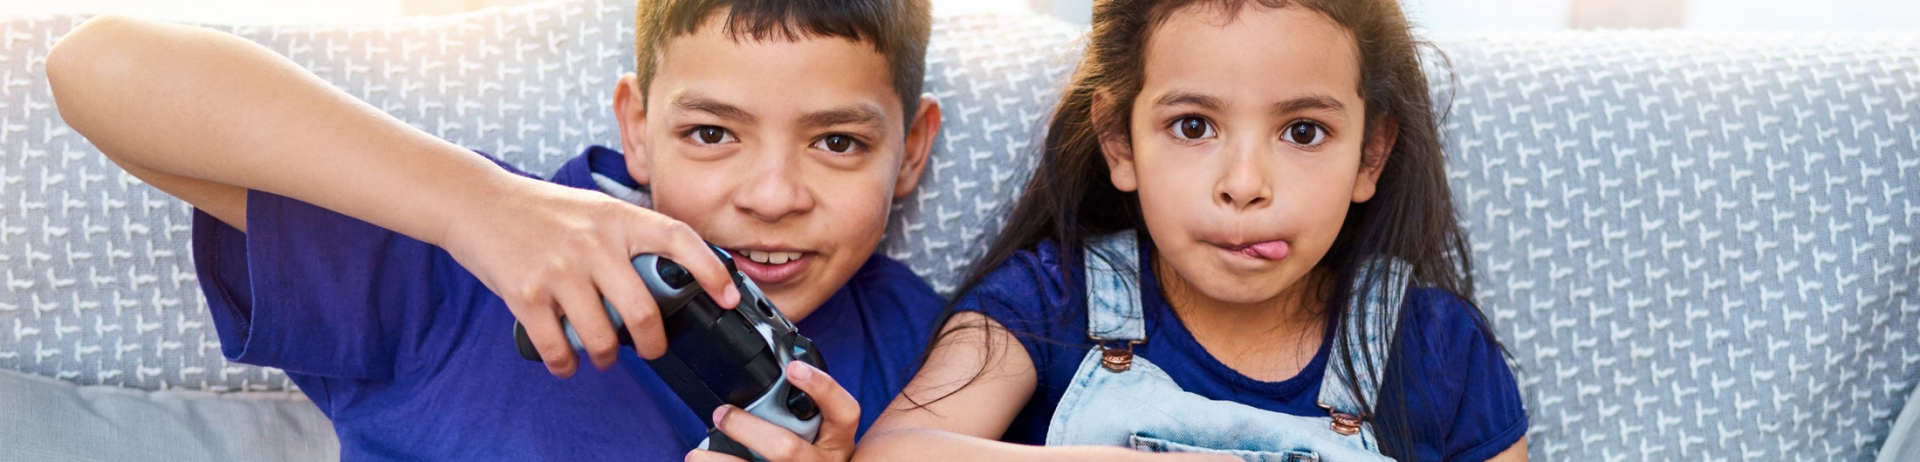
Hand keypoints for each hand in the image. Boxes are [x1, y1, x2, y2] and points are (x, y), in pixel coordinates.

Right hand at [440, 176, 739, 377]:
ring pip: (601, 336)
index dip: (711, 270)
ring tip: (603, 356)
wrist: (477, 202)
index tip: (729, 298)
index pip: (678, 239)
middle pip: (642, 310)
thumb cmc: (542, 210)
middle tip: (654, 350)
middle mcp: (593, 243)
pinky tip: (567, 362)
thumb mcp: (595, 208)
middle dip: (654, 343)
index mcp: (618, 218)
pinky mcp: (526, 294)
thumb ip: (629, 236)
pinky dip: (565, 363)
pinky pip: (557, 346)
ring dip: (605, 357)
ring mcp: (559, 270)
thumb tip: (671, 276)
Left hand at [689, 361, 857, 461]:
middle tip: (722, 414)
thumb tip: (771, 365)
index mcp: (838, 438)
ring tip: (696, 455)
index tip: (792, 367)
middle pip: (786, 448)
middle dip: (747, 430)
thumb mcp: (818, 430)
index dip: (821, 387)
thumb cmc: (810, 450)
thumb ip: (800, 407)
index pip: (843, 410)